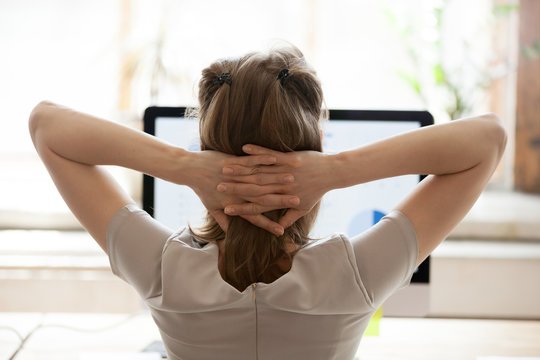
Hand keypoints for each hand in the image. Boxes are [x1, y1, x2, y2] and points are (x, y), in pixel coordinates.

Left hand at [182, 150, 298, 235]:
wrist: (190, 170)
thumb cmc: (202, 189)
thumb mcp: (212, 207)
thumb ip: (222, 220)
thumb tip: (229, 233)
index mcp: (234, 203)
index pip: (254, 216)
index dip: (268, 224)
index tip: (281, 231)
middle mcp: (238, 191)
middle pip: (263, 198)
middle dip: (281, 200)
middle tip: (297, 203)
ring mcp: (237, 176)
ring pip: (261, 178)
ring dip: (277, 179)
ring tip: (293, 180)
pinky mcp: (234, 161)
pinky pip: (252, 161)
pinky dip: (265, 161)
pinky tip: (277, 160)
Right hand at [218, 144, 334, 227]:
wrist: (331, 173)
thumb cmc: (317, 191)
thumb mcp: (304, 208)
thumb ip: (290, 218)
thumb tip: (282, 227)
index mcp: (281, 199)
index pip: (257, 207)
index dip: (241, 208)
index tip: (227, 209)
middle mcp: (279, 187)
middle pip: (252, 189)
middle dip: (234, 188)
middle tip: (218, 188)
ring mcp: (284, 172)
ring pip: (258, 172)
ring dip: (241, 169)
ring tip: (225, 167)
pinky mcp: (289, 158)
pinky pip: (270, 155)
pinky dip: (257, 152)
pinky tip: (244, 147)